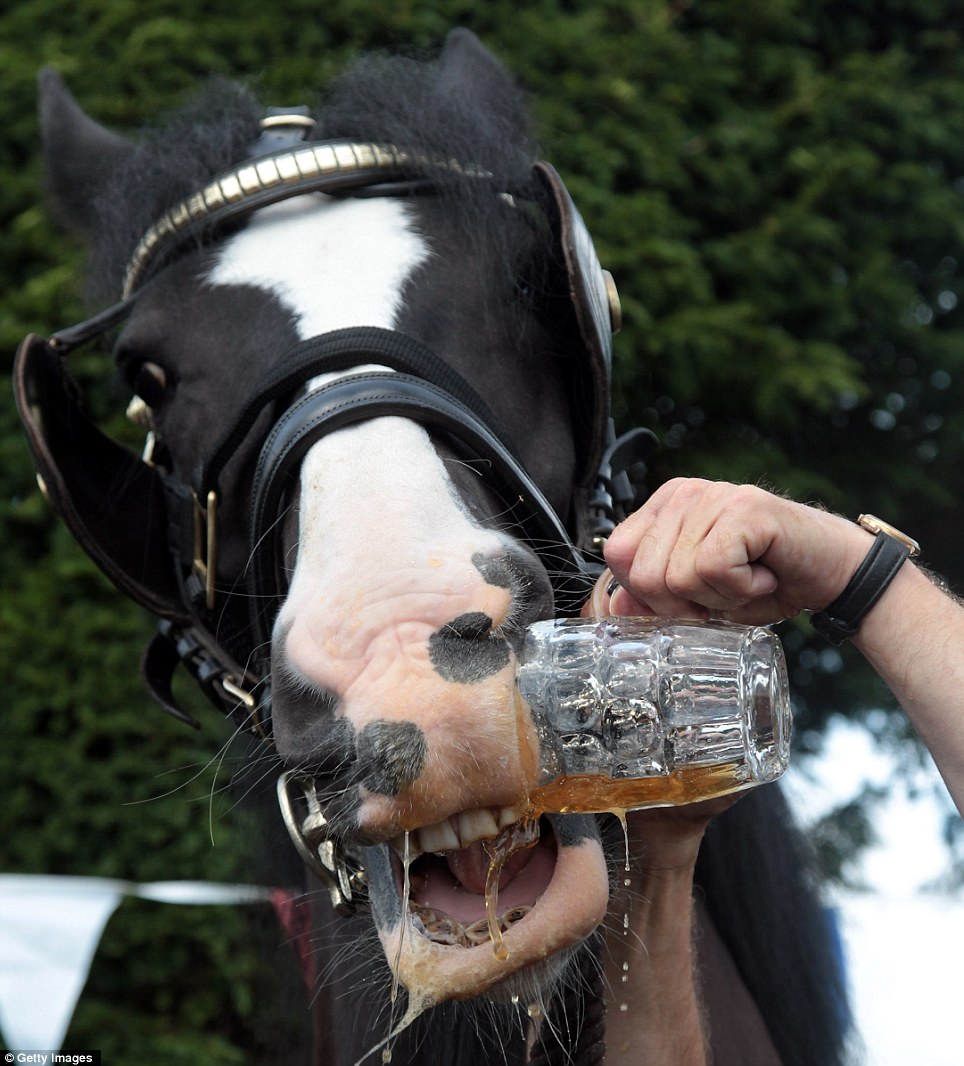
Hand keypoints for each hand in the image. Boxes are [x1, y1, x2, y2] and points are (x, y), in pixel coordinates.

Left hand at [603, 479, 870, 625]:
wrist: (831, 573)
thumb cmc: (765, 582)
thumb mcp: (698, 599)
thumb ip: (652, 601)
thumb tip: (612, 608)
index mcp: (662, 509)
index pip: (617, 556)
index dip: (648, 595)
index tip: (691, 598)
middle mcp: (682, 494)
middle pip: (643, 575)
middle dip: (684, 604)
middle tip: (725, 590)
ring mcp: (712, 496)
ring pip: (676, 576)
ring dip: (718, 598)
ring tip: (747, 579)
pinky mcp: (742, 509)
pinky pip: (713, 570)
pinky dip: (741, 590)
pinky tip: (762, 576)